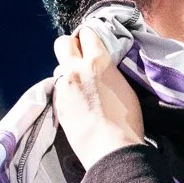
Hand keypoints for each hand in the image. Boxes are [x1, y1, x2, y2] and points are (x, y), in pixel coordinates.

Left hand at [53, 27, 144, 167]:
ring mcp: (63, 87)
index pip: (87, 33)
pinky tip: (79, 104)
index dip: (90, 37)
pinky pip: (59, 88)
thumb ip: (108, 70)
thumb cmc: (126, 122)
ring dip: (69, 72)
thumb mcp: (125, 87)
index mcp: (98, 62)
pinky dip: (67, 91)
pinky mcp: (57, 104)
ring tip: (82, 88)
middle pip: (62, 42)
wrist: (111, 150)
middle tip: (82, 58)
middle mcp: (75, 70)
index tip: (94, 44)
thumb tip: (101, 67)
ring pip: (60, 68)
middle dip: (72, 47)